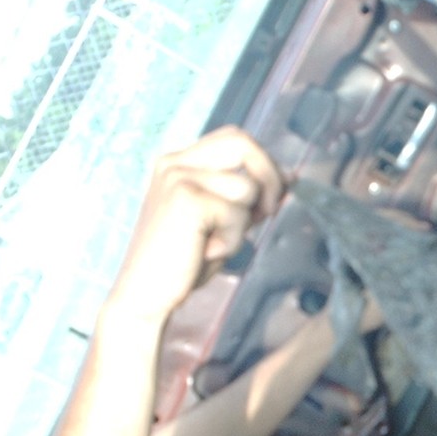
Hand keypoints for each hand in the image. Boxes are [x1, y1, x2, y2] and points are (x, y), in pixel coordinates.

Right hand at [106, 127, 282, 325]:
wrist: (146, 296)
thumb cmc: (184, 261)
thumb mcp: (220, 221)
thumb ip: (245, 197)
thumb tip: (290, 177)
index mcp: (178, 162)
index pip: (235, 139)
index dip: (264, 163)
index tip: (275, 194)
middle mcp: (174, 162)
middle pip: (243, 143)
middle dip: (269, 176)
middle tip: (266, 212)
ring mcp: (178, 176)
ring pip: (247, 188)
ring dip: (242, 224)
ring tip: (214, 243)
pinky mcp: (186, 198)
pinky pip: (238, 214)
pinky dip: (232, 240)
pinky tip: (205, 252)